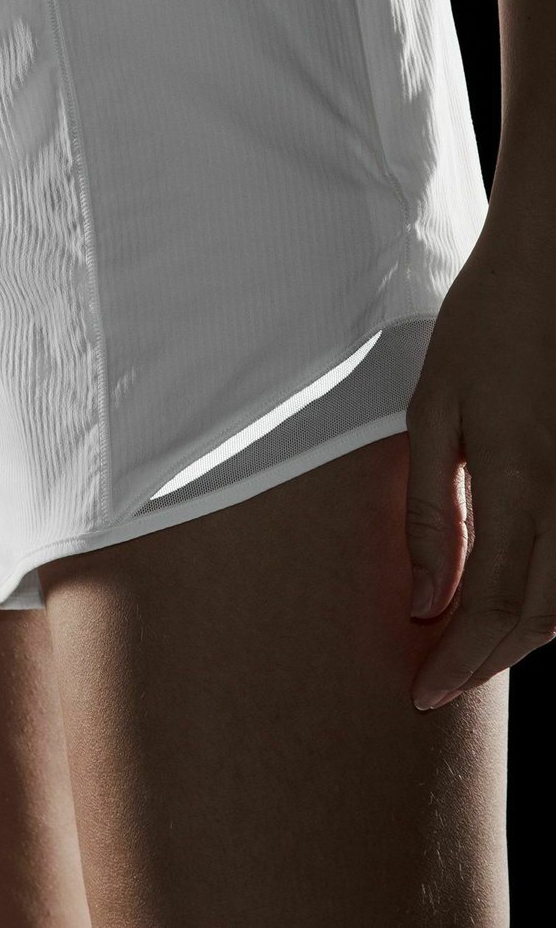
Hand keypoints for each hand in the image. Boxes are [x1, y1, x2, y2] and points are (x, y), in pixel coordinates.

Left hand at [404, 200, 554, 709]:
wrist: (545, 269)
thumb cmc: (479, 332)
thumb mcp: (432, 413)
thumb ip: (431, 510)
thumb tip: (424, 599)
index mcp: (517, 482)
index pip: (490, 606)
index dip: (457, 661)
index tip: (420, 694)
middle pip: (536, 618)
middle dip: (484, 661)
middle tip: (433, 682)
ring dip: (515, 636)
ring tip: (459, 649)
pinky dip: (542, 598)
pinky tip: (502, 597)